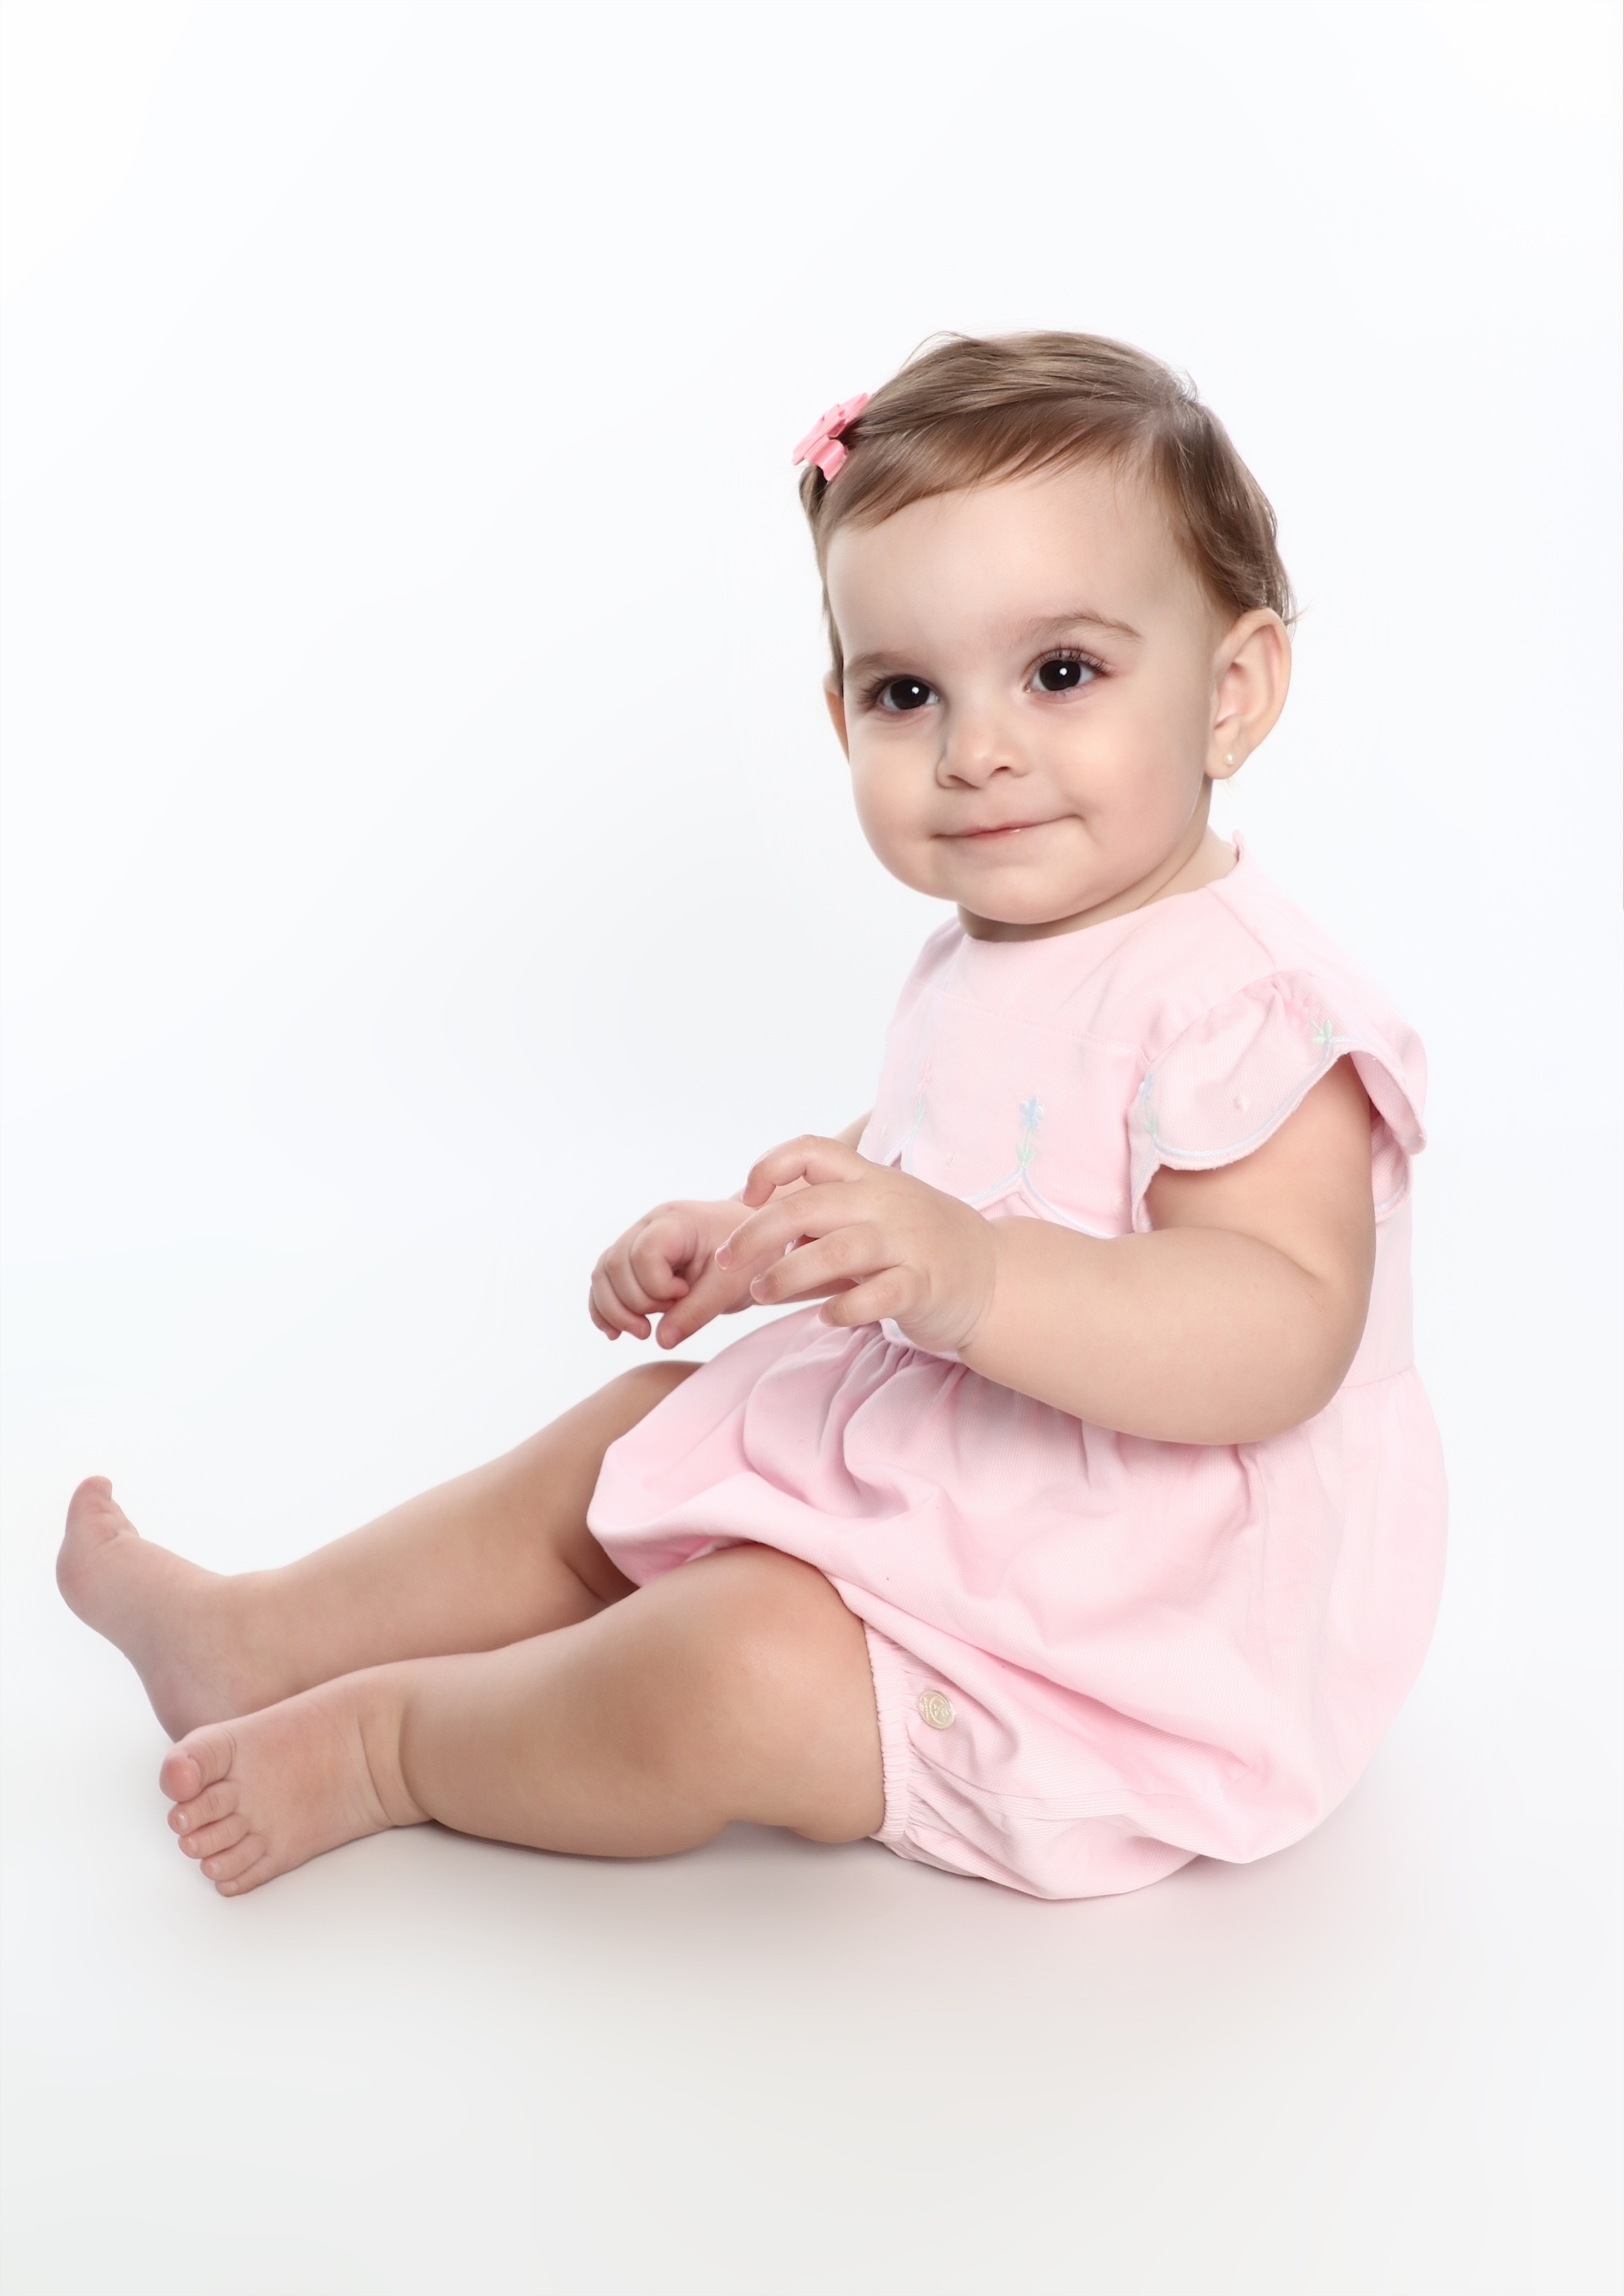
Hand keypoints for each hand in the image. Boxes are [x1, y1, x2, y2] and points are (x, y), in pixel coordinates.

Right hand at [589, 1198, 756, 1347]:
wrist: (753, 1247)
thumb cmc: (748, 1259)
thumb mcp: (732, 1286)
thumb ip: (698, 1311)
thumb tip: (660, 1340)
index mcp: (676, 1221)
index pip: (644, 1254)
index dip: (658, 1285)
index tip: (686, 1294)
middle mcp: (648, 1225)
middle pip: (615, 1265)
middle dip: (637, 1302)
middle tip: (672, 1312)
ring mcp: (635, 1240)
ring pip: (602, 1274)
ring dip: (616, 1310)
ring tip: (644, 1331)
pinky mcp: (631, 1261)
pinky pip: (603, 1283)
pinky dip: (604, 1310)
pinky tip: (617, 1333)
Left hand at [716, 1136, 997, 1357]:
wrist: (993, 1276)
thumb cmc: (917, 1245)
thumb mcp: (872, 1214)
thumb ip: (821, 1218)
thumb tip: (761, 1236)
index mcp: (870, 1178)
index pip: (812, 1150)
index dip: (770, 1166)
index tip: (746, 1196)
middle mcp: (886, 1202)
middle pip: (809, 1205)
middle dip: (757, 1233)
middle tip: (727, 1262)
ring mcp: (907, 1242)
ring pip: (837, 1250)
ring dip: (789, 1274)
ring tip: (762, 1293)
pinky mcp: (924, 1284)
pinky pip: (876, 1296)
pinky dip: (843, 1309)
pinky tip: (826, 1317)